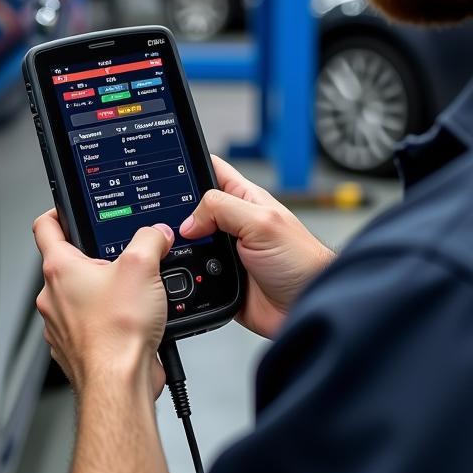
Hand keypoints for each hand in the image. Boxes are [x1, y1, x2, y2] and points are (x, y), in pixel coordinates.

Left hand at [33, 211, 174, 397]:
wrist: (119, 383)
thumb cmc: (118, 333)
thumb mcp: (143, 267)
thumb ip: (151, 239)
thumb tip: (157, 233)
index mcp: (60, 268)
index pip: (46, 225)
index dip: (58, 210)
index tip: (69, 208)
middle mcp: (54, 296)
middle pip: (70, 263)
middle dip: (98, 258)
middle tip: (123, 258)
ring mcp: (62, 324)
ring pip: (82, 296)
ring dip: (105, 291)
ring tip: (133, 294)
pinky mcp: (78, 347)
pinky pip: (91, 323)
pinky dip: (109, 319)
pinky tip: (132, 320)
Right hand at [179, 156, 334, 338]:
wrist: (306, 307)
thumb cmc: (302, 261)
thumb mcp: (263, 223)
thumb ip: (223, 209)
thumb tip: (189, 219)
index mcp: (244, 200)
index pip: (212, 171)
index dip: (191, 166)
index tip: (167, 169)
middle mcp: (232, 224)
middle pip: (192, 209)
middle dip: (177, 212)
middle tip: (166, 219)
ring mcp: (224, 253)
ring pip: (188, 243)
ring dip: (181, 247)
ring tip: (174, 248)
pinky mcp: (218, 280)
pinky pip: (193, 273)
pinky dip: (186, 274)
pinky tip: (184, 275)